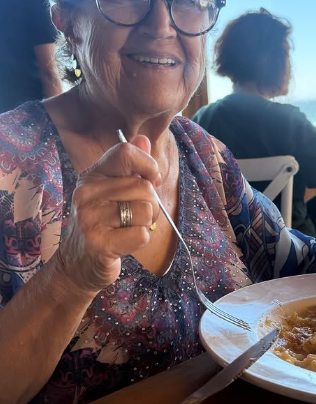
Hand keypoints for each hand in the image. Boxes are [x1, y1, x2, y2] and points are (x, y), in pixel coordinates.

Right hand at [56, 135, 159, 293]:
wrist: (76, 264)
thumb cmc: (102, 224)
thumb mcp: (112, 191)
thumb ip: (130, 166)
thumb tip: (144, 139)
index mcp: (92, 175)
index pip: (126, 153)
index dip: (148, 166)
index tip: (150, 181)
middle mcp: (87, 193)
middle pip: (144, 186)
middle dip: (151, 203)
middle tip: (135, 215)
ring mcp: (90, 218)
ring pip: (146, 210)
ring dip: (146, 223)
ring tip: (128, 229)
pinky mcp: (98, 243)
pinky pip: (142, 234)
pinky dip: (141, 240)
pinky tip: (124, 243)